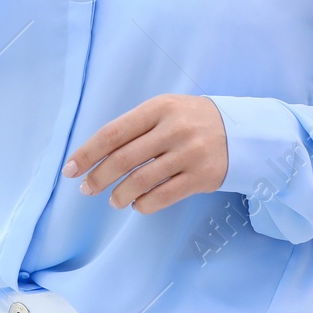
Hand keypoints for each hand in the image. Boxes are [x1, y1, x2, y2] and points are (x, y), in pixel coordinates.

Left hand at [61, 94, 228, 212]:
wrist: (242, 131)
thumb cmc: (190, 120)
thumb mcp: (164, 111)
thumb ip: (135, 128)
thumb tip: (96, 156)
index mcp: (158, 108)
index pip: (113, 133)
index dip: (87, 153)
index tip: (70, 169)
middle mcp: (173, 129)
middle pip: (123, 159)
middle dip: (98, 178)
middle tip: (86, 190)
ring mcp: (189, 153)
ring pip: (141, 181)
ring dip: (120, 194)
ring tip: (113, 200)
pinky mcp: (202, 177)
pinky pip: (163, 196)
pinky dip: (143, 204)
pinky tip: (136, 204)